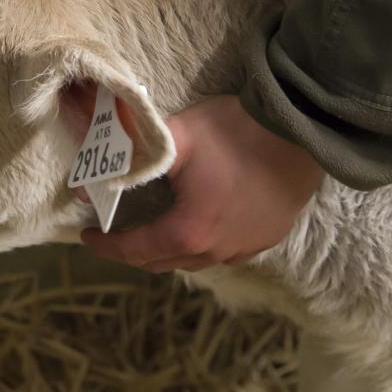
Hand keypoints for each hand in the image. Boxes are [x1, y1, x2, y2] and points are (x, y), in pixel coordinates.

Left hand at [82, 95, 322, 271]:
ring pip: (193, 260)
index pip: (135, 251)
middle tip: (116, 232)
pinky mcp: (267, 238)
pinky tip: (195, 223)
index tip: (88, 237)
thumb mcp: (176, 138)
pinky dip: (199, 243)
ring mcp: (246, 248)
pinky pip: (223, 251)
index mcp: (188, 233)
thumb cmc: (235, 132)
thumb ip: (132, 158)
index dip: (106, 246)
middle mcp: (217, 252)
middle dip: (133, 251)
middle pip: (162, 262)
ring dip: (167, 249)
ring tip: (152, 229)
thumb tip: (96, 176)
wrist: (303, 128)